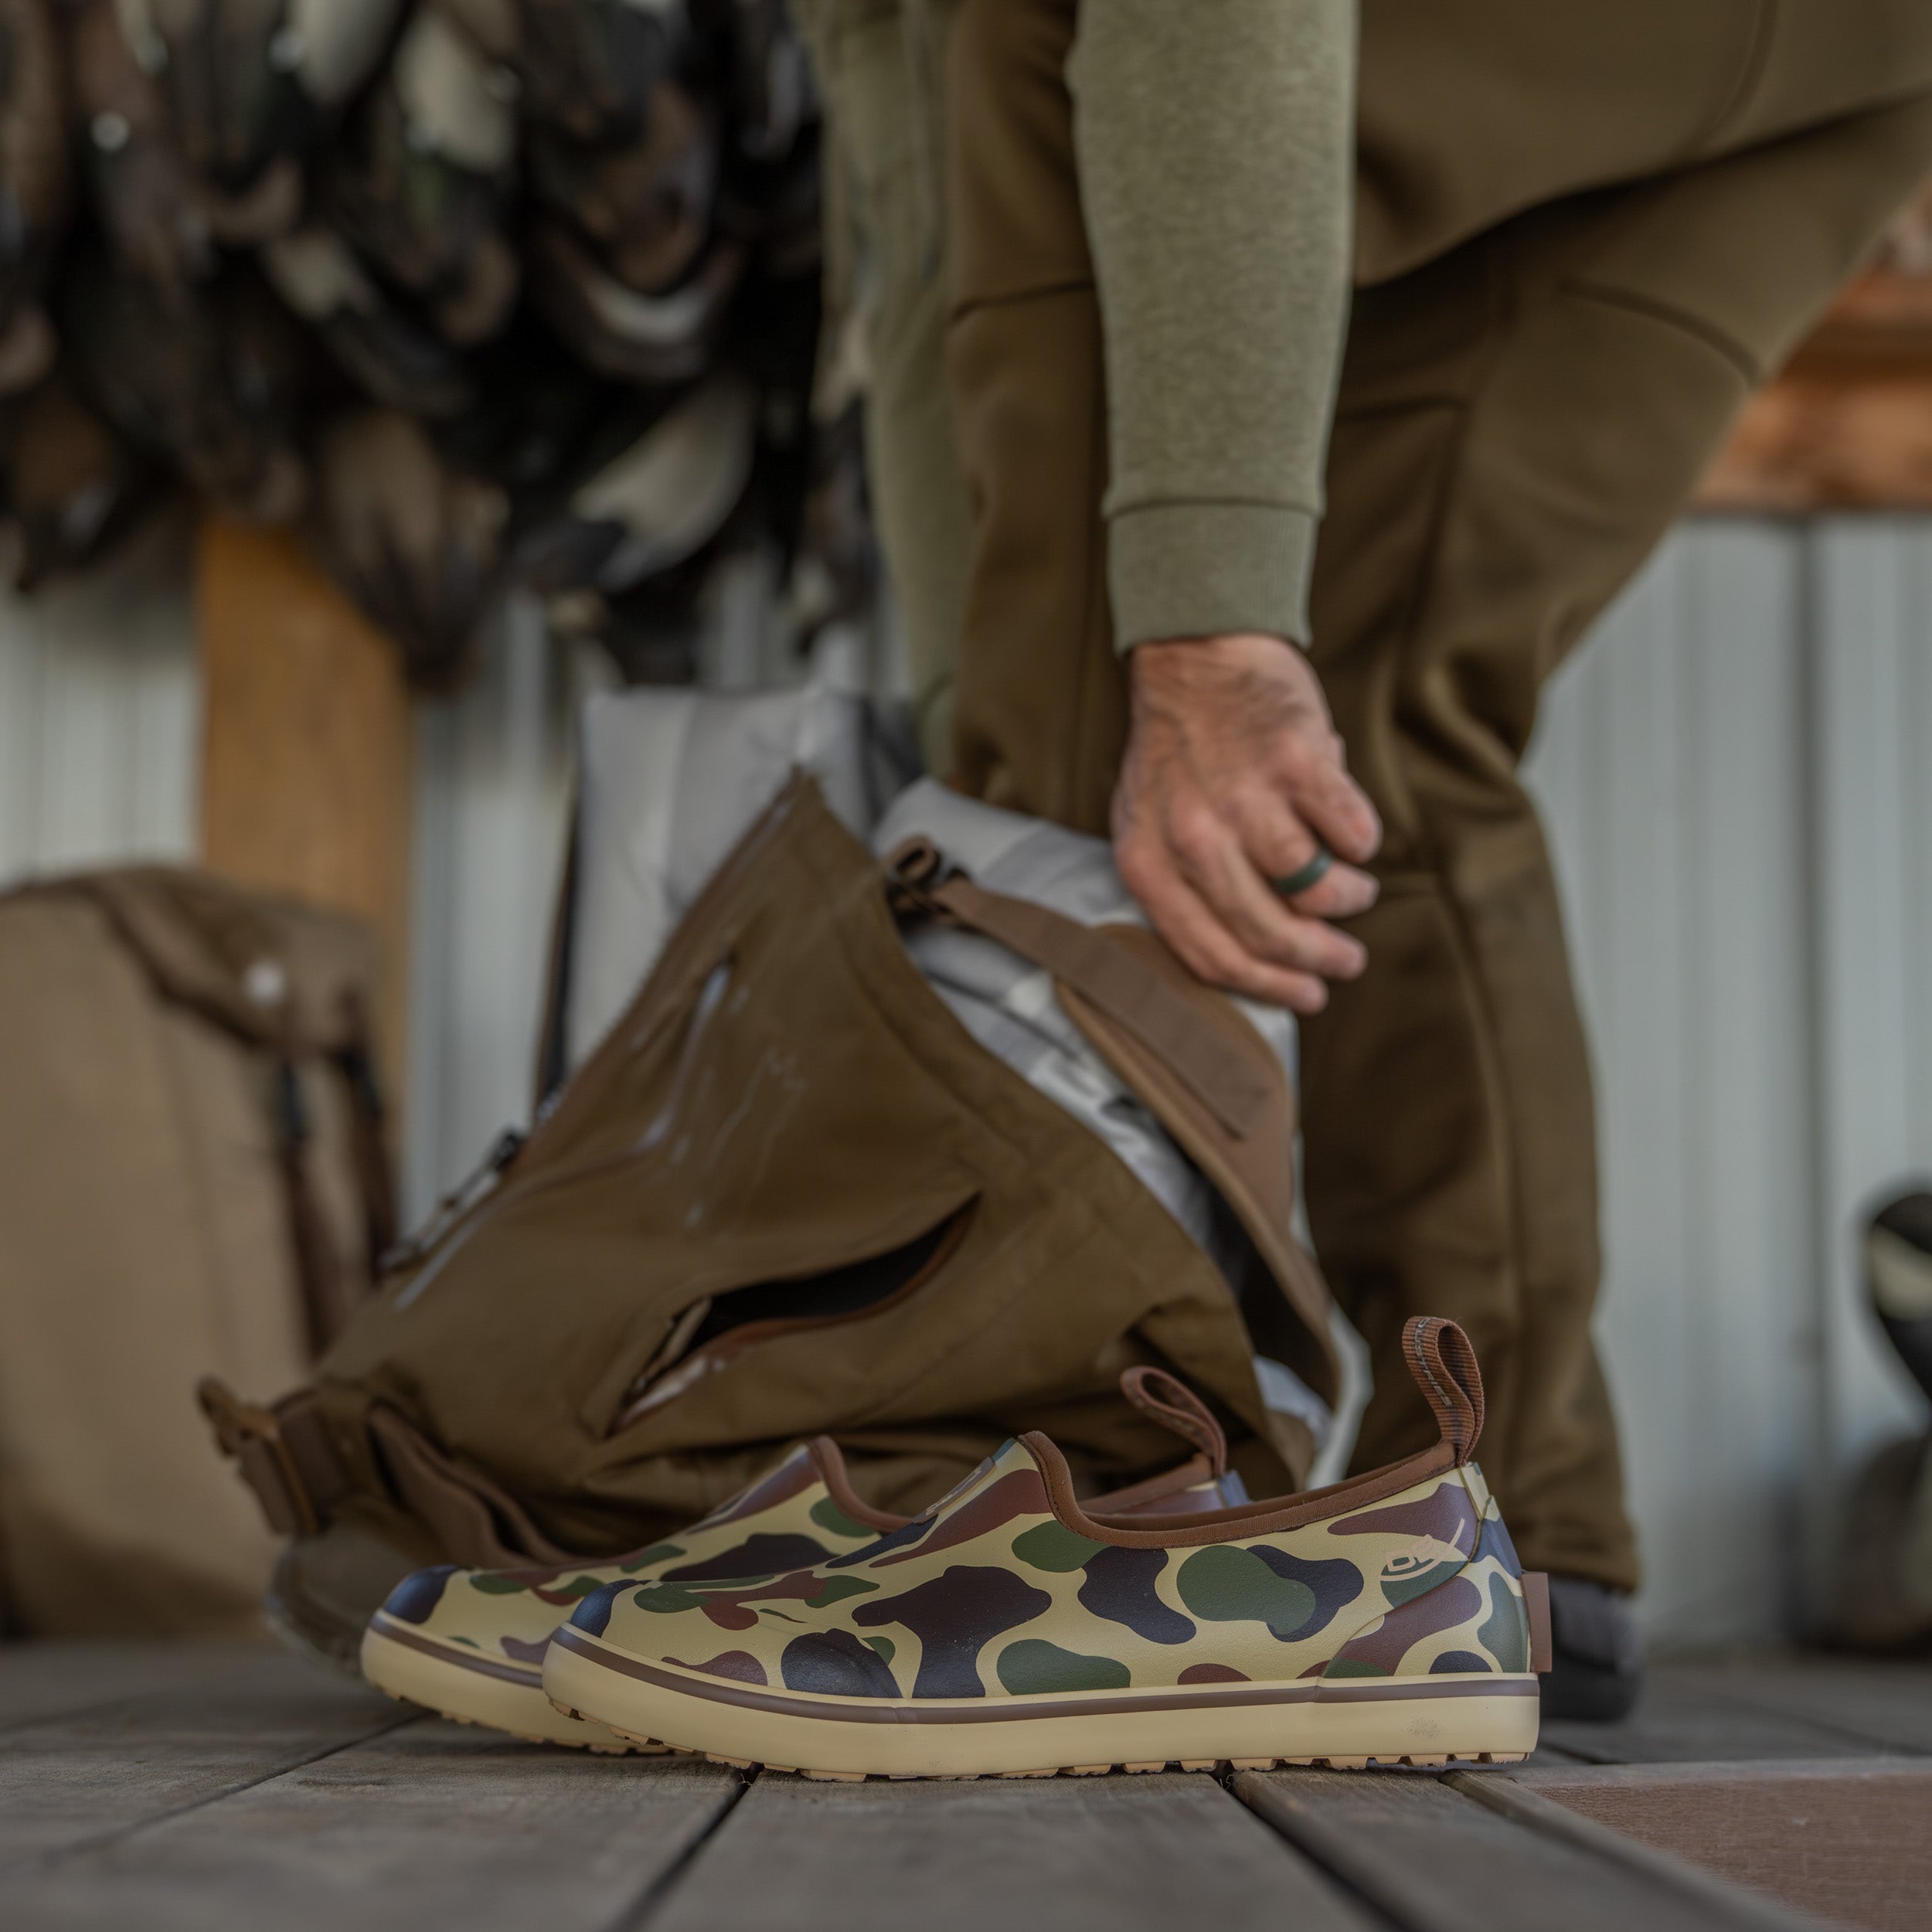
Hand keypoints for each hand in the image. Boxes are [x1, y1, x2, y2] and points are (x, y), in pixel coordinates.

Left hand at [1111, 634, 1381, 1013]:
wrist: (1196, 652)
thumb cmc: (1180, 747)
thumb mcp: (1151, 820)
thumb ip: (1184, 884)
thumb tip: (1258, 954)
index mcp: (1148, 858)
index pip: (1210, 954)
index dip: (1267, 987)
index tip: (1306, 997)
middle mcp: (1191, 835)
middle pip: (1268, 931)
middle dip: (1318, 960)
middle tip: (1346, 963)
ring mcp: (1245, 797)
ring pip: (1314, 888)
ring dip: (1346, 901)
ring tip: (1355, 895)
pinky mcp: (1297, 761)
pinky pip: (1349, 834)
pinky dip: (1360, 844)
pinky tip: (1354, 839)